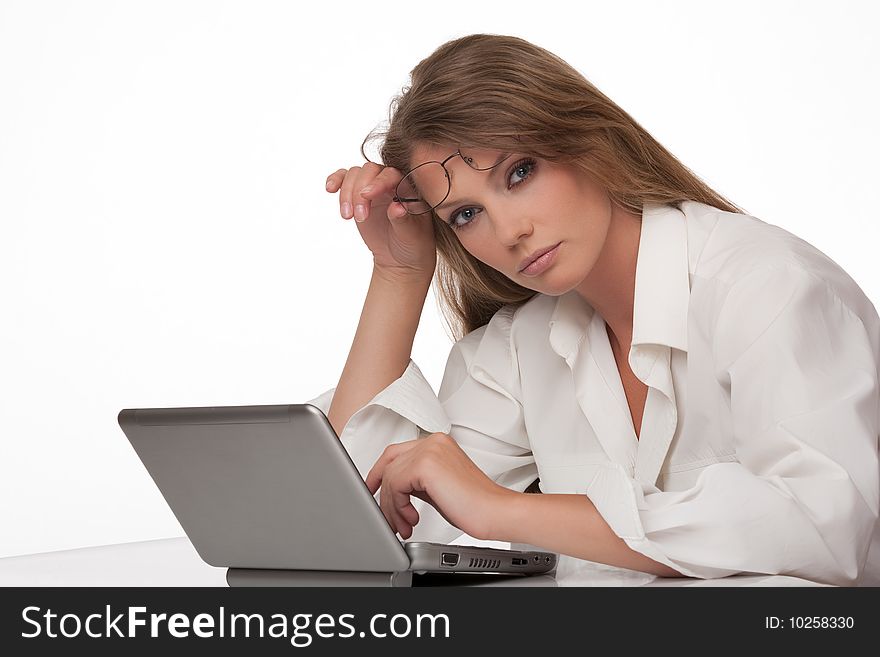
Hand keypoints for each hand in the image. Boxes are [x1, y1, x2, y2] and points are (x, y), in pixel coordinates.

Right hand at [325, 162, 435, 280]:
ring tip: (347, 216)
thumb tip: (397, 207)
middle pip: (370, 171)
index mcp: (408, 187)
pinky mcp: (358, 194)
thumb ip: (404, 219)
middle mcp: (390, 182)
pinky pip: (345, 179)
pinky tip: (330, 189)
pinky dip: (336, 180)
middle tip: (359, 217)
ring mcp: (373, 187)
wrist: (400, 258)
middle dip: (359, 192)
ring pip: (355, 175)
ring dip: (346, 193)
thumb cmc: (413, 244)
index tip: (366, 196)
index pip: (392, 175)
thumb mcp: (412, 234)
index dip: (377, 183)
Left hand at [364, 433, 513, 539]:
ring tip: (404, 525)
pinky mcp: (426, 464)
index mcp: (437, 442)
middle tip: (384, 515)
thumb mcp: (437, 487)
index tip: (372, 490)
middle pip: (389, 461)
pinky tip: (411, 519)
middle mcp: (433, 441)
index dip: (379, 472)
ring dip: (392, 507)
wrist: (495, 512)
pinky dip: (397, 506)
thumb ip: (416, 481)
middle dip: (381, 492)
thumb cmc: (473, 505)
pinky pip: (395, 484)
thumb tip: (393, 490)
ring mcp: (429, 450)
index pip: (397, 452)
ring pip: (390, 476)